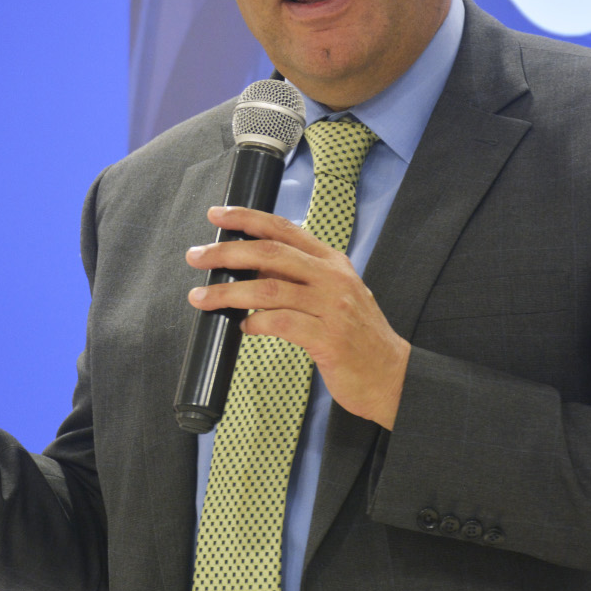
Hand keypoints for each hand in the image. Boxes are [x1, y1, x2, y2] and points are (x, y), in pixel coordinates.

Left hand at [185, 205, 410, 429]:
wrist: (393, 376)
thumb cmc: (356, 337)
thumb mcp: (333, 295)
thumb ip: (299, 278)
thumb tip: (249, 266)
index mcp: (332, 262)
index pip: (284, 229)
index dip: (248, 218)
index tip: (217, 214)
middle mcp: (333, 278)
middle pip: (270, 253)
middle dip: (226, 252)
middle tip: (196, 257)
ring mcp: (332, 307)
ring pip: (269, 289)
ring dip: (228, 293)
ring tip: (201, 298)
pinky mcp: (329, 339)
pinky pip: (282, 323)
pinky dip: (257, 322)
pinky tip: (243, 326)